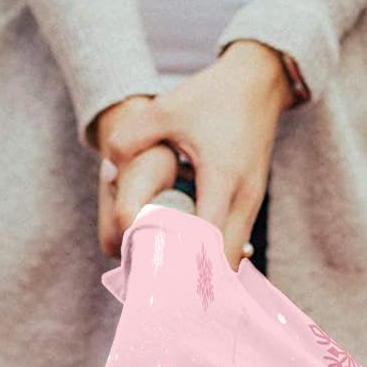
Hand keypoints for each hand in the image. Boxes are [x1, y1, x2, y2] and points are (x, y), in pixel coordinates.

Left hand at [96, 41, 292, 268]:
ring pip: (232, 256)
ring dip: (205, 268)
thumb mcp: (166, 109)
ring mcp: (253, 202)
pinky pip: (234, 241)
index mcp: (222, 179)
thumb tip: (107, 172)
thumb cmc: (212, 95)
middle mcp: (244, 198)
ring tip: (171, 275)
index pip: (206, 241)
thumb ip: (130, 139)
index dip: (183, 265)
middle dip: (195, 278)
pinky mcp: (252, 202)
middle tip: (161, 286)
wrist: (259, 80)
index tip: (158, 279)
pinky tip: (188, 253)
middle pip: (224, 263)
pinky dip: (214, 253)